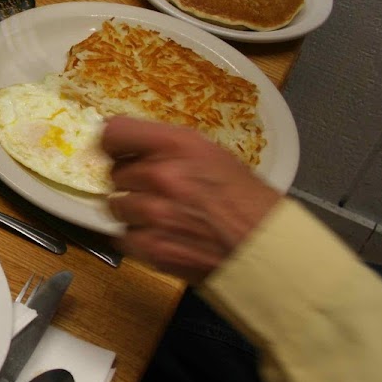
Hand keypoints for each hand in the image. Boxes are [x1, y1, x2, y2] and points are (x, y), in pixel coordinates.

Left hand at [101, 116, 282, 284]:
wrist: (268, 248)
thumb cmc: (248, 202)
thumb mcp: (212, 155)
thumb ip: (169, 150)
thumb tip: (132, 149)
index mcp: (177, 145)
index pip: (114, 133)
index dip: (113, 144)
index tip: (116, 152)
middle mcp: (161, 174)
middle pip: (115, 173)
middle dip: (133, 183)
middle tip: (158, 192)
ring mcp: (153, 213)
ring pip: (116, 206)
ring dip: (134, 212)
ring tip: (165, 216)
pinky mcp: (151, 247)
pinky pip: (123, 237)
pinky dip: (140, 239)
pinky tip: (166, 236)